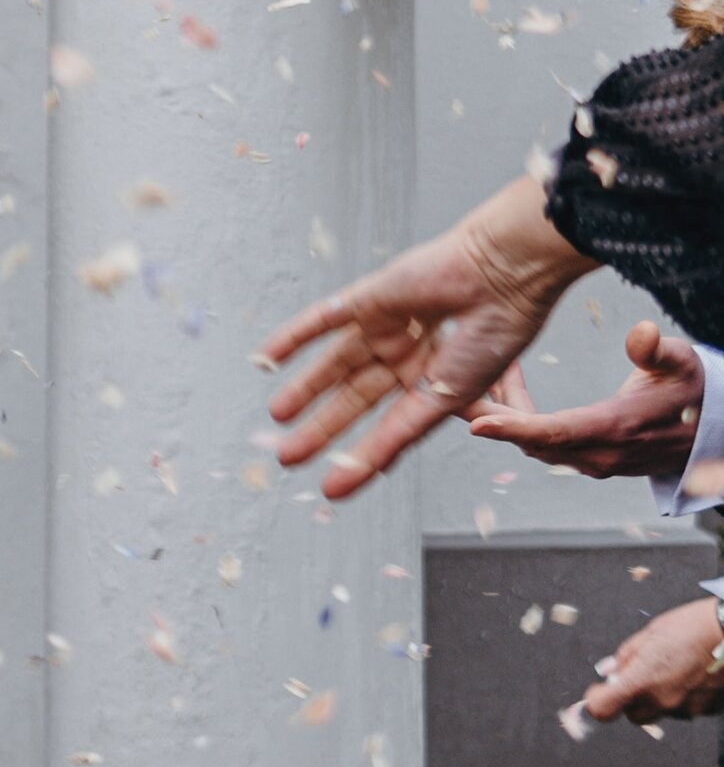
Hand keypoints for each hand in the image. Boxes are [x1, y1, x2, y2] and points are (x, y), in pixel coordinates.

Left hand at [257, 175, 594, 498]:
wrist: (502, 279)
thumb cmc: (490, 341)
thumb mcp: (440, 400)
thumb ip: (394, 439)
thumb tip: (356, 478)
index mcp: (433, 381)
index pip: (387, 425)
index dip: (360, 455)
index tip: (330, 487)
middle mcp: (407, 355)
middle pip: (354, 398)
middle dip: (322, 428)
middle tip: (288, 457)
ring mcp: (387, 325)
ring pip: (334, 363)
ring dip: (304, 388)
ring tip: (276, 415)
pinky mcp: (370, 297)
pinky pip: (323, 319)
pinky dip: (293, 337)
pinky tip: (265, 357)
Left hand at [467, 320, 704, 480]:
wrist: (712, 432)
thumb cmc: (696, 391)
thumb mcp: (683, 364)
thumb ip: (658, 351)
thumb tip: (641, 333)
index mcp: (614, 429)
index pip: (554, 431)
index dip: (513, 428)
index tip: (476, 424)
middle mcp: (597, 454)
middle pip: (529, 439)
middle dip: (489, 416)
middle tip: (449, 387)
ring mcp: (590, 461)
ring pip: (532, 440)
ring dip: (504, 413)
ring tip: (482, 375)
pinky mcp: (586, 459)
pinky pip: (542, 440)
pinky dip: (521, 419)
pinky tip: (509, 388)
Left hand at [578, 597, 723, 723]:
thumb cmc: (695, 626)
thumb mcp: (650, 633)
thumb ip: (625, 657)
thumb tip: (608, 671)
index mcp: (642, 680)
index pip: (603, 708)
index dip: (597, 700)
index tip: (601, 690)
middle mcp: (663, 700)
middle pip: (634, 714)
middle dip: (632, 699)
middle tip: (642, 676)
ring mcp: (688, 707)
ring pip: (663, 711)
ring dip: (661, 698)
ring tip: (676, 670)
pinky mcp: (709, 709)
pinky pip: (688, 708)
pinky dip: (685, 697)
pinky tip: (694, 676)